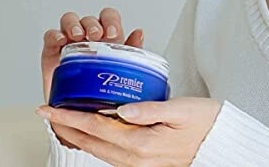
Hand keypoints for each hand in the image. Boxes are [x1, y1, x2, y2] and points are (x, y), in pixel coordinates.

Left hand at [36, 96, 221, 166]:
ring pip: (97, 150)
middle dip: (66, 127)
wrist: (220, 145)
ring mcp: (138, 163)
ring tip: (64, 120)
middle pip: (90, 142)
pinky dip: (94, 140)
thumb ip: (150, 109)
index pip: (96, 127)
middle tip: (48, 112)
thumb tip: (122, 108)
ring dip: (77, 135)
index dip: (70, 117)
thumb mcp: (182, 110)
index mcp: (142, 143)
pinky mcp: (142, 162)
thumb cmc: (205, 122)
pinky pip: (109, 153)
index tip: (50, 108)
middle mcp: (135, 158)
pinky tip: (92, 130)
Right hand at [41, 7, 143, 147]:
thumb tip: (139, 32)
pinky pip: (50, 36)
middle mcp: (87, 37)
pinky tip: (61, 40)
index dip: (110, 20)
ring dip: (74, 24)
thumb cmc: (101, 91)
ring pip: (69, 20)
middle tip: (96, 36)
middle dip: (93, 24)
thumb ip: (130, 52)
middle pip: (89, 19)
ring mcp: (69, 42)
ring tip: (78, 36)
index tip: (113, 33)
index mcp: (106, 38)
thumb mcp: (119, 72)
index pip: (109, 17)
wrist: (78, 116)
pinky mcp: (52, 51)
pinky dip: (55, 34)